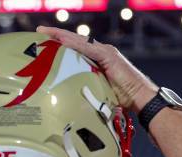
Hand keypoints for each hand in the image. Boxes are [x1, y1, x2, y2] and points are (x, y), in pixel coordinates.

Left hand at [36, 26, 157, 111]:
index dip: (62, 44)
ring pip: (79, 41)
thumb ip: (91, 88)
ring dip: (61, 36)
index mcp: (100, 59)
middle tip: (40, 32)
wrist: (141, 98)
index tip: (47, 41)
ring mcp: (106, 52)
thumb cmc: (125, 99)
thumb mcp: (103, 91)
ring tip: (45, 33)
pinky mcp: (108, 56)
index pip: (78, 48)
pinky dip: (73, 44)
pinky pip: (87, 48)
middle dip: (57, 36)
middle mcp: (102, 52)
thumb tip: (75, 97)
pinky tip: (61, 41)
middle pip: (76, 41)